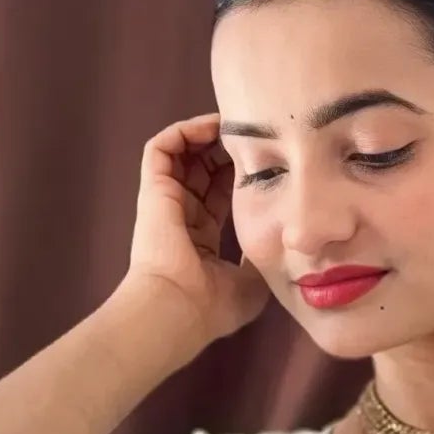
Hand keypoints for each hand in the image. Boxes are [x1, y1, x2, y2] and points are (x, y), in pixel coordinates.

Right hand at [122, 111, 271, 344]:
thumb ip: (263, 259)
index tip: (267, 162)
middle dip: (228, 148)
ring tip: (236, 125)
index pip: (220, 193)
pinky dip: (185, 130)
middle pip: (204, 168)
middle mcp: (182, 214)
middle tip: (255, 136)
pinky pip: (163, 146)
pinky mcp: (153, 188)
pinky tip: (213, 126)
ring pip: (184, 152)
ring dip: (208, 134)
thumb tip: (280, 245)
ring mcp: (165, 200)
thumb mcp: (252, 284)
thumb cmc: (213, 305)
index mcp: (201, 236)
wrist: (179, 308)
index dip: (241, 174)